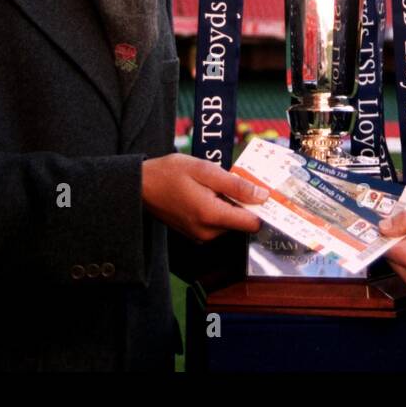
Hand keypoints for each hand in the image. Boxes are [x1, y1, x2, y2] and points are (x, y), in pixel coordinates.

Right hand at [140, 153, 266, 241]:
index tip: (263, 191)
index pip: (252, 223)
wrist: (142, 186)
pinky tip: (206, 193)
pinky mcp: (195, 234)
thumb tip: (263, 195)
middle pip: (241, 221)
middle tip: (230, 180)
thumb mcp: (205, 170)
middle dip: (242, 201)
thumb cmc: (171, 173)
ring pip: (230, 222)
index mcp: (211, 216)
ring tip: (213, 185)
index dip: (261, 207)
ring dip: (229, 204)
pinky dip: (218, 209)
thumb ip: (236, 184)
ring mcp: (200, 236)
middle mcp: (207, 233)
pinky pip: (217, 223)